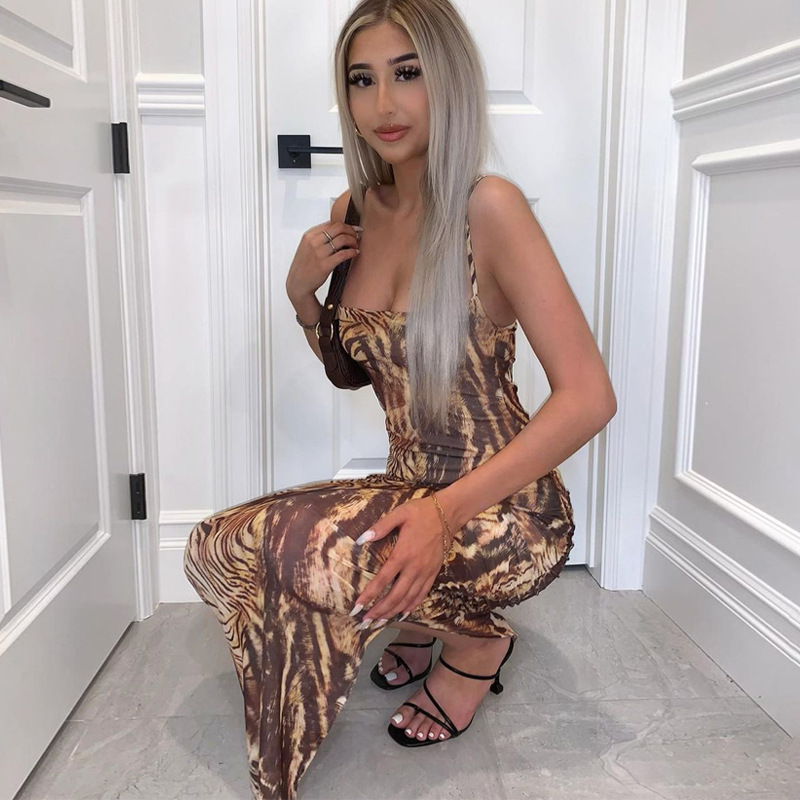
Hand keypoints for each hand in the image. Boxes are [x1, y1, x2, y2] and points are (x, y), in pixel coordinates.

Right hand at [285, 218, 361, 301]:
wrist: (298, 283)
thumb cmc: (304, 266)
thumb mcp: (307, 247)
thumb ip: (319, 238)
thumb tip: (338, 232)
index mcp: (310, 235)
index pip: (332, 223)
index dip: (346, 225)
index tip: (353, 229)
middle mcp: (314, 242)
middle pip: (339, 227)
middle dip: (351, 230)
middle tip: (356, 236)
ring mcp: (319, 253)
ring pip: (343, 239)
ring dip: (353, 241)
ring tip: (355, 245)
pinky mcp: (325, 265)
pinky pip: (344, 254)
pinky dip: (352, 252)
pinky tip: (355, 253)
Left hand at [350, 496, 445, 625]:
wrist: (448, 514)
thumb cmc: (421, 512)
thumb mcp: (399, 514)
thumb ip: (380, 527)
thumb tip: (361, 539)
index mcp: (403, 554)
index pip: (383, 580)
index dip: (369, 595)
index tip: (357, 607)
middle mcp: (414, 567)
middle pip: (395, 596)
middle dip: (379, 611)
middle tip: (365, 622)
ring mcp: (425, 572)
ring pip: (408, 599)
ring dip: (393, 613)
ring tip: (379, 623)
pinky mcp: (433, 573)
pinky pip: (422, 595)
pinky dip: (411, 607)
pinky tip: (402, 614)